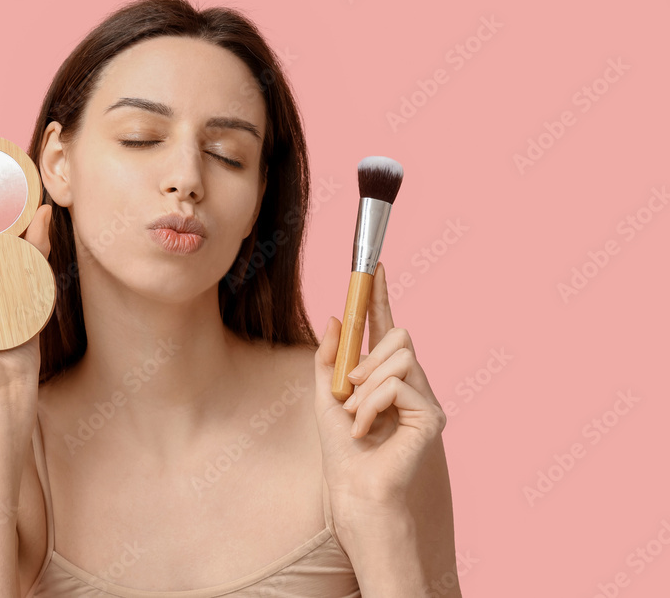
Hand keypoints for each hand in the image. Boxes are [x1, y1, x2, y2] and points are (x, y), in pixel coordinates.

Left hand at [313, 262, 446, 510]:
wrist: (354, 489)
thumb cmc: (341, 449)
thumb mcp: (325, 394)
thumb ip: (329, 357)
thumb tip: (334, 317)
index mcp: (386, 375)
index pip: (387, 326)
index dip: (380, 296)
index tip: (374, 267)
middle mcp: (411, 382)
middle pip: (399, 337)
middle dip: (367, 358)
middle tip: (348, 389)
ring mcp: (425, 398)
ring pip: (398, 359)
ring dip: (365, 388)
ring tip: (355, 418)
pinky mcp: (432, 416)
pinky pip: (398, 386)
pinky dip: (372, 405)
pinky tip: (367, 429)